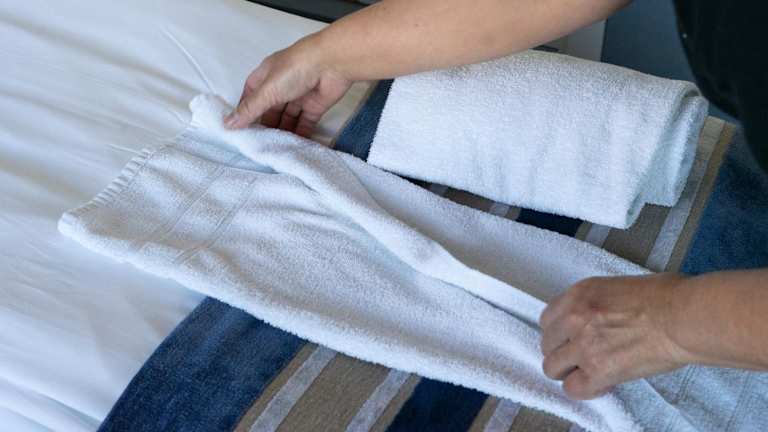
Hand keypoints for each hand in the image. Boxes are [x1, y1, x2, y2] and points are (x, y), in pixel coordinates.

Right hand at [225, 35, 352, 136]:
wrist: (332, 64)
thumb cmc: (295, 69)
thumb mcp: (267, 90)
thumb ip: (250, 109)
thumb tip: (227, 124)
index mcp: (266, 76)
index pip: (250, 96)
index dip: (245, 112)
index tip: (240, 131)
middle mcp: (281, 85)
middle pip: (269, 109)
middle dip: (264, 126)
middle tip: (258, 146)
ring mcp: (298, 95)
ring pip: (287, 118)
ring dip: (282, 132)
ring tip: (274, 150)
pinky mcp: (315, 105)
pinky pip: (305, 123)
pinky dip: (300, 134)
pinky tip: (293, 147)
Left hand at [539, 273, 691, 399]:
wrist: (683, 316)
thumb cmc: (666, 296)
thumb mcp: (619, 286)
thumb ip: (598, 303)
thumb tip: (601, 316)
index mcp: (579, 294)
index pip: (548, 318)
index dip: (559, 332)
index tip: (570, 338)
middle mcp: (574, 318)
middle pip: (547, 344)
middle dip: (562, 351)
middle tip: (580, 357)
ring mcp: (583, 346)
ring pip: (553, 368)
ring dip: (568, 372)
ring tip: (588, 372)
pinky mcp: (598, 371)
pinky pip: (574, 389)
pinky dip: (585, 389)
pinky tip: (602, 384)